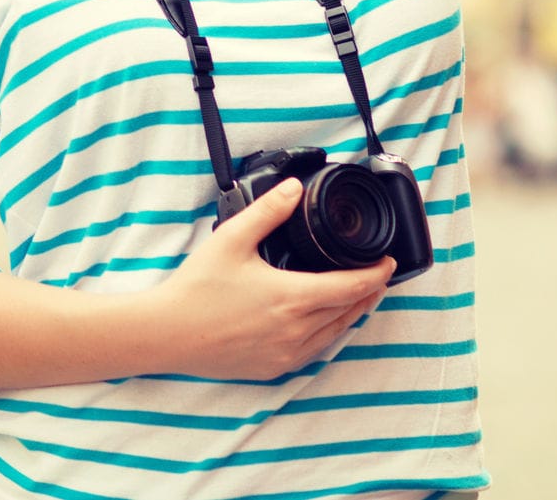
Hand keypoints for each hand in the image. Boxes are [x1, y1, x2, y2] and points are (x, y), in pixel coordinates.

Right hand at [145, 181, 393, 381]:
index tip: (388, 262)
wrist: (168, 333)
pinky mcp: (274, 367)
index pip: (353, 287)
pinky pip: (315, 351)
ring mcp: (287, 353)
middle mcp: (297, 330)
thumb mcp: (231, 239)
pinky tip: (322, 321)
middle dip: (369, 291)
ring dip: (352, 313)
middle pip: (350, 311)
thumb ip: (268, 211)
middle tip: (377, 274)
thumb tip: (294, 189)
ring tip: (358, 295)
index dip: (377, 274)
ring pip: (336, 333)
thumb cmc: (197, 288)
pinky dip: (328, 333)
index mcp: (292, 297)